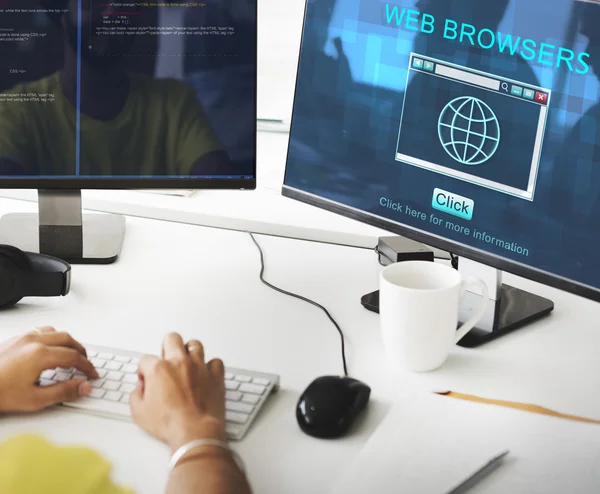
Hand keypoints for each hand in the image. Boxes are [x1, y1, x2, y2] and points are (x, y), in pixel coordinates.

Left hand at [0, 327, 97, 411]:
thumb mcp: (35, 399)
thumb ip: (64, 392)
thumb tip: (84, 387)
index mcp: (41, 355)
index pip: (74, 357)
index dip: (87, 367)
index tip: (92, 375)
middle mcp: (33, 341)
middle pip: (68, 340)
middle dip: (81, 352)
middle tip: (86, 364)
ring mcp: (23, 338)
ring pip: (55, 332)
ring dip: (68, 342)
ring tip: (72, 353)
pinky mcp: (14, 339)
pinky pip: (41, 330)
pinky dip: (53, 337)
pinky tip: (50, 347)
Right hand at [131, 333, 225, 451]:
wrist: (194, 432)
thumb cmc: (169, 424)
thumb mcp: (139, 413)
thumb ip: (136, 395)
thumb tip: (140, 389)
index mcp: (159, 369)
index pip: (146, 359)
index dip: (144, 370)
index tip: (146, 379)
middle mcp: (179, 362)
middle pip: (172, 339)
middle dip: (167, 347)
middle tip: (167, 360)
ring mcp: (199, 367)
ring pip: (195, 345)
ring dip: (189, 352)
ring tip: (186, 363)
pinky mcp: (215, 375)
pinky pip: (215, 362)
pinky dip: (210, 366)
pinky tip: (205, 374)